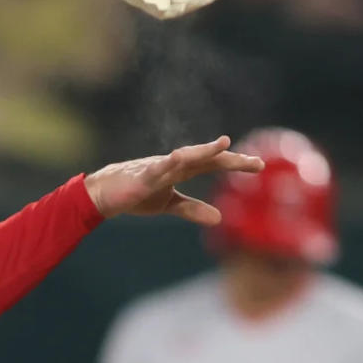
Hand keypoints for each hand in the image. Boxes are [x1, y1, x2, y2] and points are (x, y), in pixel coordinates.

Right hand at [84, 136, 263, 224]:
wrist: (103, 194)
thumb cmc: (136, 195)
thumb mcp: (168, 204)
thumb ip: (192, 209)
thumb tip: (219, 218)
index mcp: (181, 170)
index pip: (212, 164)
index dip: (234, 163)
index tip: (258, 165)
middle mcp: (173, 164)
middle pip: (205, 158)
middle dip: (229, 158)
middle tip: (256, 163)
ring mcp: (158, 168)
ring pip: (184, 157)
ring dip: (203, 150)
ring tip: (224, 144)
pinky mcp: (141, 177)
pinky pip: (156, 169)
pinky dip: (168, 162)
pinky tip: (178, 156)